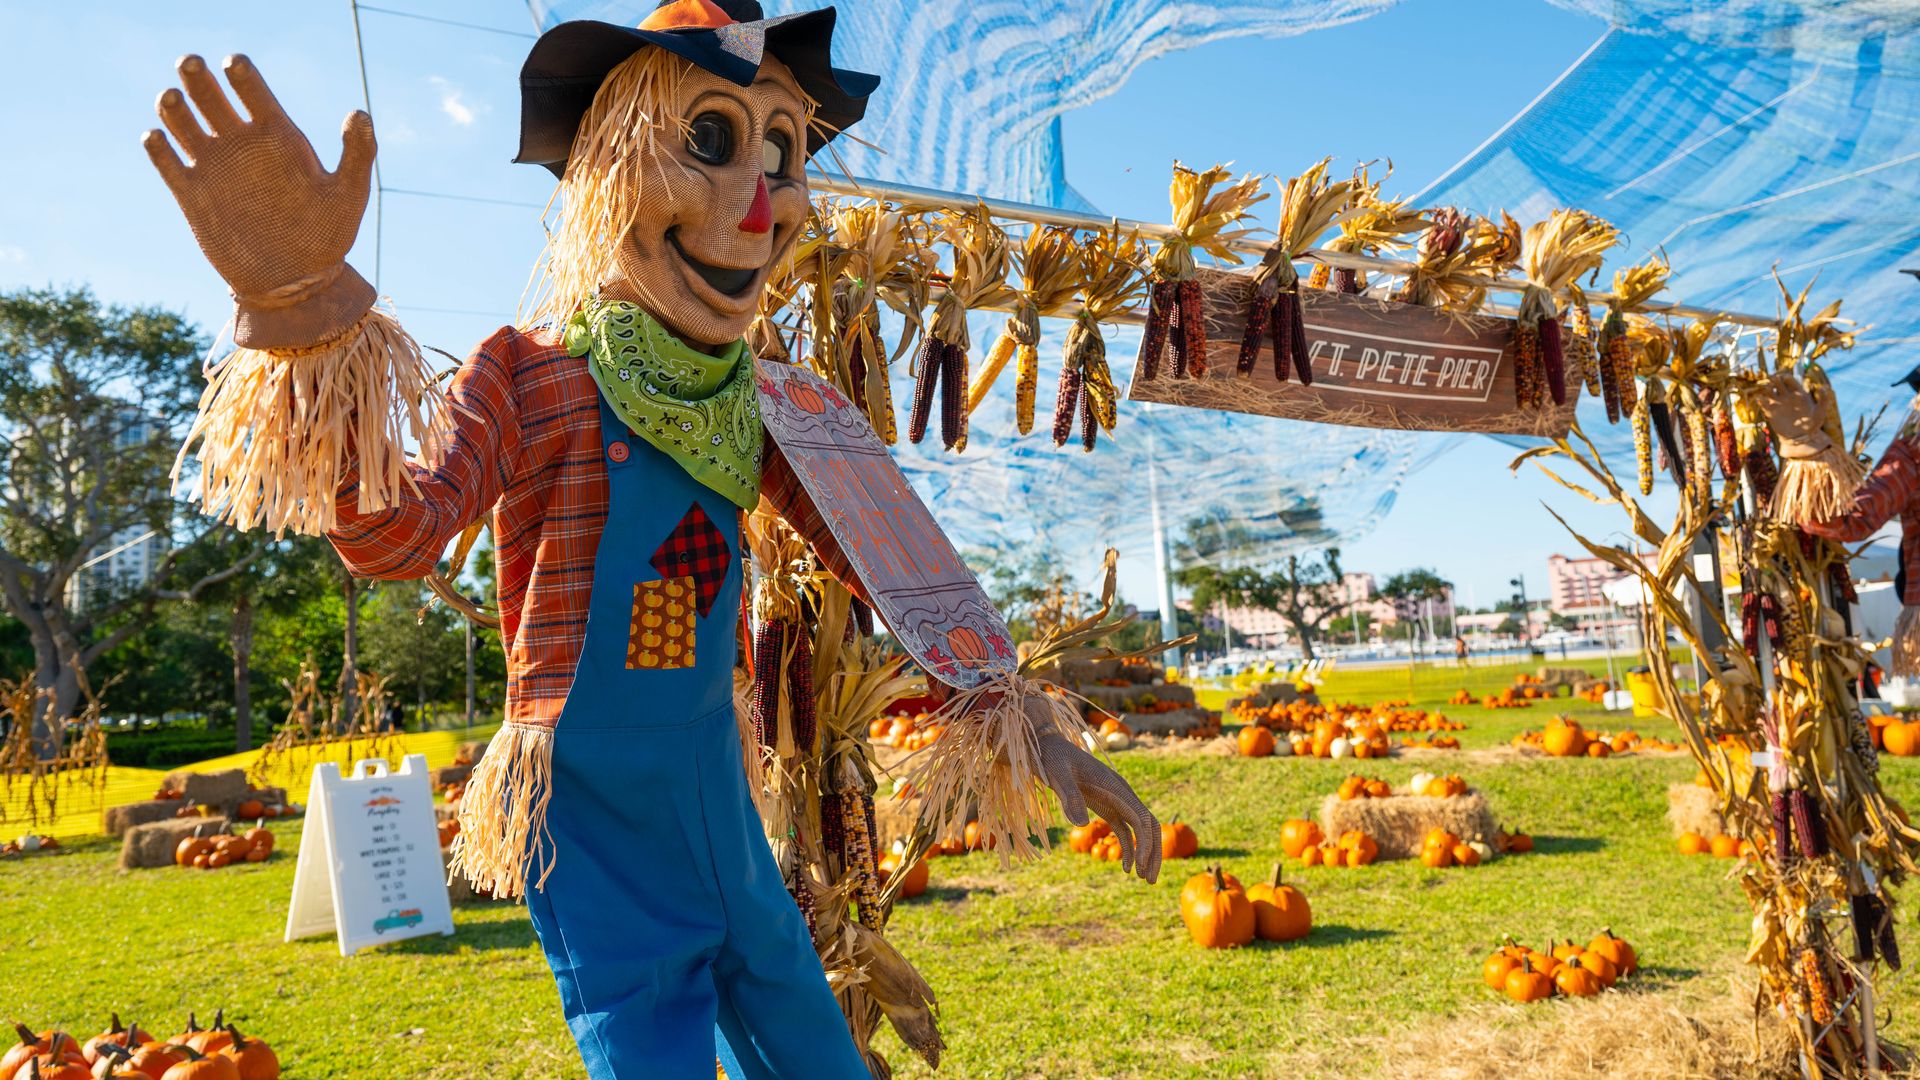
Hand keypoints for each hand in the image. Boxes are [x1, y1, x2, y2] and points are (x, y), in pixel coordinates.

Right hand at [143, 54, 375, 346]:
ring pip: (183, 122)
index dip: (241, 72)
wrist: (295, 283)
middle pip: (212, 96)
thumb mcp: (349, 195)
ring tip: (172, 99)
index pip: (254, 90)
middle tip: (190, 64)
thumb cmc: (328, 238)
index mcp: (279, 137)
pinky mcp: (192, 195)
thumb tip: (359, 111)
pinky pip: (167, 162)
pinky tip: (157, 139)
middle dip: (198, 76)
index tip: (233, 63)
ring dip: (173, 107)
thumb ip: (358, 153)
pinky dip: (158, 147)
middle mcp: (243, 146)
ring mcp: (215, 168)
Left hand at [1032, 723, 1160, 883]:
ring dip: (1146, 854)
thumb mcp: (1057, 775)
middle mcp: (1121, 793)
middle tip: (1149, 881)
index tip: (1140, 866)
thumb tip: (1081, 825)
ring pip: (1141, 829)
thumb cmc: (1052, 758)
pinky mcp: (1106, 806)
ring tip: (1144, 879)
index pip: (1141, 817)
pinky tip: (1125, 869)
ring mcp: (1116, 800)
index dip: (1146, 842)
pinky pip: (1125, 830)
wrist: (1046, 748)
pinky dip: (1129, 849)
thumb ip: (1069, 797)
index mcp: (1115, 786)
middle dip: (1153, 852)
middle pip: (1149, 825)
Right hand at [1747, 371, 1831, 460]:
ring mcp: (1778, 404)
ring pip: (1768, 390)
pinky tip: (1761, 399)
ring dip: (1766, 387)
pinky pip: (1762, 402)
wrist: (1800, 438)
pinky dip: (1760, 399)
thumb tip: (1823, 387)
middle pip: (1777, 382)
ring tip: (1767, 390)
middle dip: (1773, 379)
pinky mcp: (1770, 412)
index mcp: (1798, 393)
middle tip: (1772, 380)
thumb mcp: (1820, 412)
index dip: (1785, 376)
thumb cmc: (1812, 425)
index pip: (1789, 379)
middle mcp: (1787, 396)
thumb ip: (1823, 399)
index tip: (1783, 378)